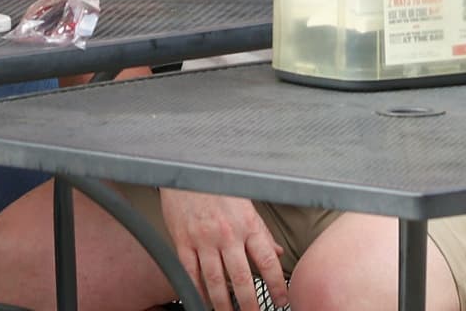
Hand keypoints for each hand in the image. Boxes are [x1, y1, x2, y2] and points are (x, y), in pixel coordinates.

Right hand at [154, 188, 285, 310]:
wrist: (187, 168)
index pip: (267, 261)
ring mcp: (203, 240)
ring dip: (223, 304)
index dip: (277, 285)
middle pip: (241, 278)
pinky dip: (197, 290)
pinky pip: (191, 273)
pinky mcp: (183, 242)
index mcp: (247, 224)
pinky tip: (203, 301)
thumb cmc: (218, 184)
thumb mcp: (247, 204)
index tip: (282, 300)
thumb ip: (262, 232)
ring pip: (215, 281)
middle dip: (250, 304)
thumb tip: (277, 253)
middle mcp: (227, 234)